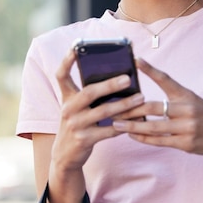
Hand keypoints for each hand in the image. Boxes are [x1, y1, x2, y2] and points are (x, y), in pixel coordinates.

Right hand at [51, 48, 144, 170]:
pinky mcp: (85, 139)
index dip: (67, 60)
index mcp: (66, 97)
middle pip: (89, 92)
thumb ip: (89, 95)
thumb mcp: (77, 108)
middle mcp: (68, 109)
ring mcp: (76, 125)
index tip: (76, 47)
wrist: (65, 155)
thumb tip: (118, 79)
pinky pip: (109, 130)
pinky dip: (125, 125)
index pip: (61, 75)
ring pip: (103, 112)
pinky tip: (138, 120)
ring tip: (141, 98)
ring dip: (124, 105)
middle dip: (109, 85)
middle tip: (128, 78)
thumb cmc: (78, 125)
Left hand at [112, 58, 202, 158]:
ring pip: (153, 127)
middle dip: (131, 108)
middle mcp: (187, 109)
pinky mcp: (186, 143)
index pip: (166, 79)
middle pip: (153, 107)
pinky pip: (160, 141)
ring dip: (132, 126)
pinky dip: (144, 138)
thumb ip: (171, 96)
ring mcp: (187, 128)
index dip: (150, 69)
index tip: (136, 60)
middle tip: (112, 107)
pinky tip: (132, 135)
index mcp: (187, 95)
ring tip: (116, 124)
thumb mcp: (192, 99)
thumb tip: (144, 94)